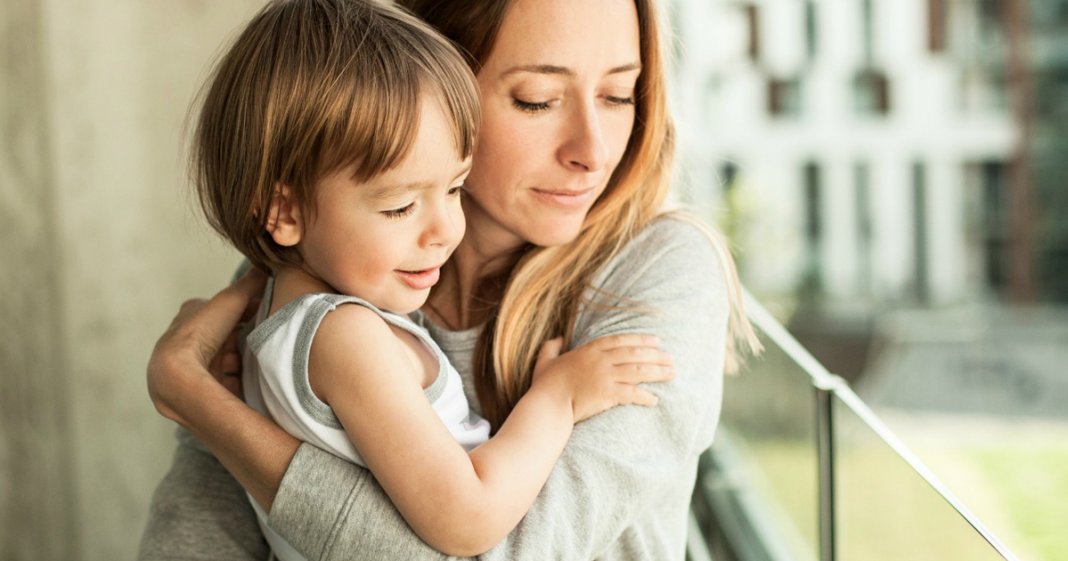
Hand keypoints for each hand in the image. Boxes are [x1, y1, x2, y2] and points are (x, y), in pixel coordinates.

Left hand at [147, 268, 266, 424]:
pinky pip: (229, 382)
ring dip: (246, 361)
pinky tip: (259, 379)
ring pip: (228, 361)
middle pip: (226, 338)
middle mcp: (189, 343)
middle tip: (270, 337)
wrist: (177, 374)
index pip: (222, 313)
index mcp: (189, 319)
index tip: (266, 313)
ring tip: (268, 359)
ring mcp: (195, 367)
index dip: (245, 312)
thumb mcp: (230, 300)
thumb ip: (249, 284)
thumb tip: (267, 266)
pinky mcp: (202, 388)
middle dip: (247, 338)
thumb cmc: (199, 333)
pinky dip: (244, 380)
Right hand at [531, 334, 674, 422]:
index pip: (620, 340)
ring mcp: (606, 376)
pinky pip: (632, 393)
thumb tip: (557, 338)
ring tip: (672, 373)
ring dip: (658, 372)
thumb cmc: (545, 386)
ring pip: (638, 371)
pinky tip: (655, 400)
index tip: (656, 341)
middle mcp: (600, 360)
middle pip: (635, 353)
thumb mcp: (544, 361)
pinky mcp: (608, 394)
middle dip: (656, 355)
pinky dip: (645, 396)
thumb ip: (551, 347)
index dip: (640, 340)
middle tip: (671, 359)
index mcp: (588, 351)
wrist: (548, 404)